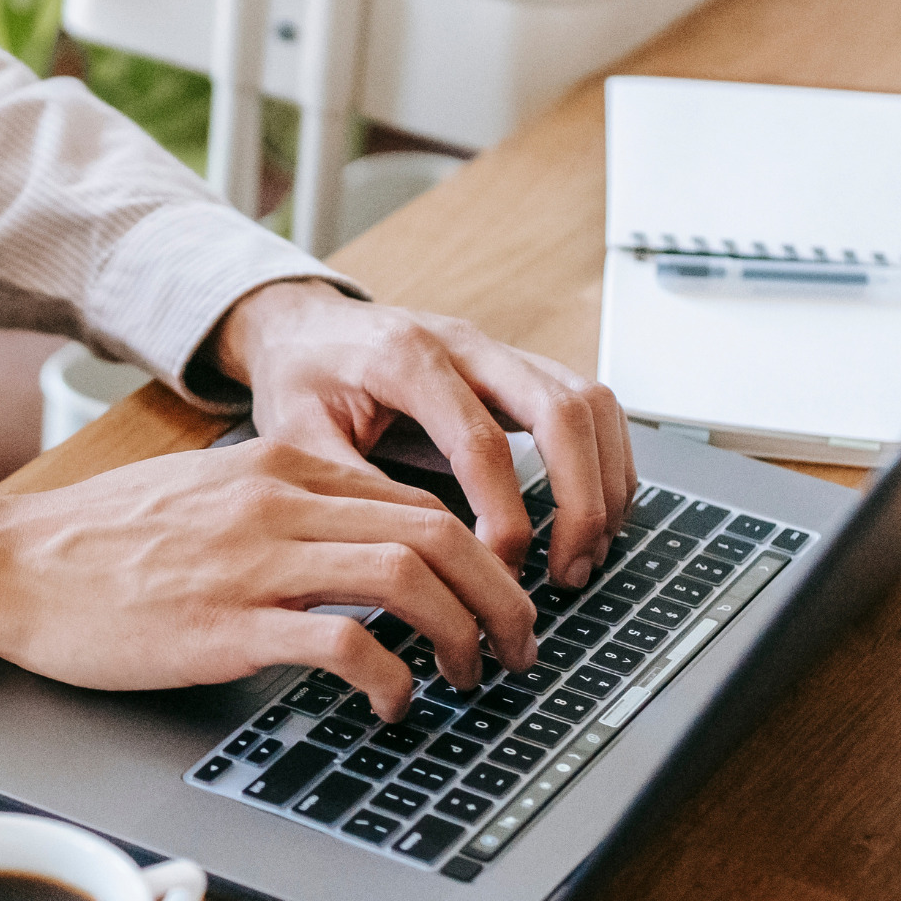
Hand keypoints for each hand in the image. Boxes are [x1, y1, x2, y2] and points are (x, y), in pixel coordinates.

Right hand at [0, 441, 537, 718]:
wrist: (12, 565)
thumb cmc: (101, 541)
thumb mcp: (204, 494)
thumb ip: (281, 506)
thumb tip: (358, 542)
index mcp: (277, 467)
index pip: (417, 497)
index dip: (481, 552)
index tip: (498, 596)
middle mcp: (277, 502)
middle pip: (436, 532)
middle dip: (501, 595)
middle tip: (519, 645)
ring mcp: (253, 562)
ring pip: (407, 577)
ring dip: (464, 632)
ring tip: (474, 676)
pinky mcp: (225, 625)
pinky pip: (341, 645)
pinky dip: (390, 678)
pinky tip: (394, 703)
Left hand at [214, 282, 635, 587]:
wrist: (301, 326)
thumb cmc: (298, 378)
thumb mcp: (295, 437)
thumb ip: (351, 490)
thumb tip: (415, 559)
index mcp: (405, 358)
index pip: (480, 442)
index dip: (503, 516)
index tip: (498, 574)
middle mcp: (465, 343)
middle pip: (562, 410)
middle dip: (581, 500)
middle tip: (569, 573)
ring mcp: (499, 350)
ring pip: (591, 402)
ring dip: (605, 482)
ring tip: (587, 553)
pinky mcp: (516, 366)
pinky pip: (588, 404)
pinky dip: (605, 461)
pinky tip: (590, 514)